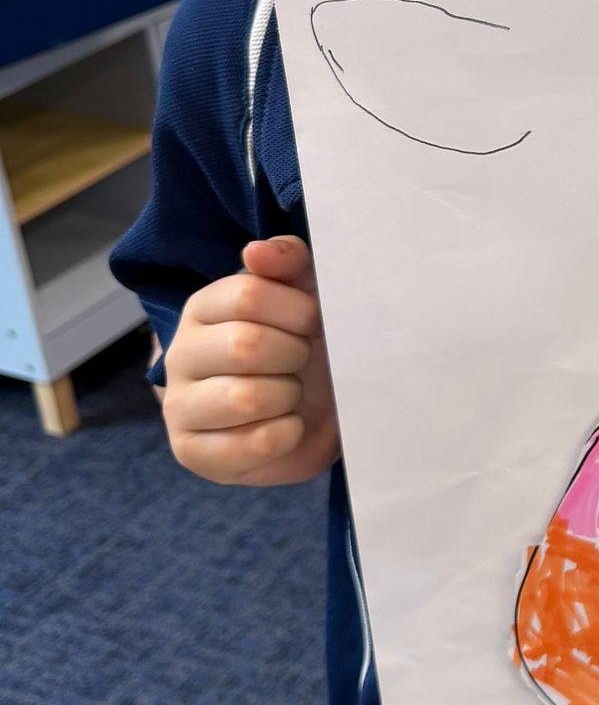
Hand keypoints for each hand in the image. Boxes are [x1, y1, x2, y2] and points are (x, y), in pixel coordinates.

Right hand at [160, 235, 337, 486]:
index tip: (312, 322)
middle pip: (246, 346)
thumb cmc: (301, 344)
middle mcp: (181, 354)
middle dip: (293, 355)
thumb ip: (288, 261)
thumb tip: (257, 251)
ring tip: (289, 394)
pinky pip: (250, 444)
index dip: (297, 310)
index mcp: (203, 308)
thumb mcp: (305, 293)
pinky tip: (286, 426)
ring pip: (245, 398)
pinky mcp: (192, 453)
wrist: (311, 413)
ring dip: (288, 396)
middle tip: (299, 361)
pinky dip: (286, 435)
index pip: (247, 295)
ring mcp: (180, 406)